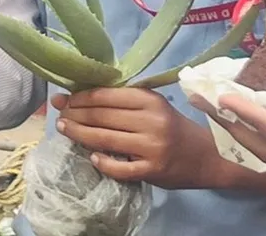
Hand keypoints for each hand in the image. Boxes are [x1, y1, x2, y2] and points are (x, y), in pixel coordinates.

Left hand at [53, 88, 224, 189]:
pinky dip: (104, 163)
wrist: (207, 156)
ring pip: (106, 139)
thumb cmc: (174, 127)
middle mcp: (151, 120)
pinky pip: (120, 168)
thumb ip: (128, 102)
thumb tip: (87, 96)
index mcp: (150, 100)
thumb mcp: (156, 106)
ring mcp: (151, 147)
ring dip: (80, 135)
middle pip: (102, 116)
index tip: (64, 98)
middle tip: (58, 114)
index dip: (81, 97)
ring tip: (64, 129)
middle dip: (75, 114)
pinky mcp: (152, 170)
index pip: (107, 96)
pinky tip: (92, 158)